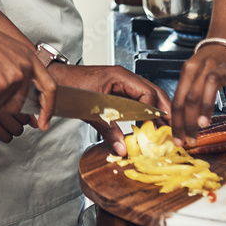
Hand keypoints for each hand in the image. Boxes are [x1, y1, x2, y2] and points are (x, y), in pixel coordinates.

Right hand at [0, 92, 34, 147]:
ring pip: (7, 137)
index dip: (21, 118)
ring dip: (4, 134)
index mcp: (3, 97)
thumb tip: (35, 122)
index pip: (23, 117)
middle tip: (6, 122)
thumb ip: (18, 104)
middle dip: (14, 127)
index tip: (14, 115)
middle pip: (17, 129)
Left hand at [50, 63, 171, 155]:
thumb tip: (122, 149)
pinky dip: (145, 110)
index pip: (147, 94)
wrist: (56, 79)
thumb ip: (108, 131)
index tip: (159, 129)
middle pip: (154, 92)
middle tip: (169, 130)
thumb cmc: (70, 87)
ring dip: (156, 111)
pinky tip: (146, 123)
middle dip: (164, 111)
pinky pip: (137, 98)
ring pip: (148, 95)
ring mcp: (122, 81)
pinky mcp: (118, 88)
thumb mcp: (91, 111)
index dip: (155, 112)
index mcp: (120, 76)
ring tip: (162, 129)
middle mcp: (124, 76)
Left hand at [172, 45, 225, 144]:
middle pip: (191, 96)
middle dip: (189, 121)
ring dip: (206, 105)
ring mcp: (220, 65)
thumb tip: (183, 123)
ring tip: (204, 123)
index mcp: (188, 72)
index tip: (178, 139)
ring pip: (209, 84)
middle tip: (191, 139)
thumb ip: (190, 96)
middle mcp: (202, 68)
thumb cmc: (210, 61)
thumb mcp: (195, 75)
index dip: (177, 122)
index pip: (179, 100)